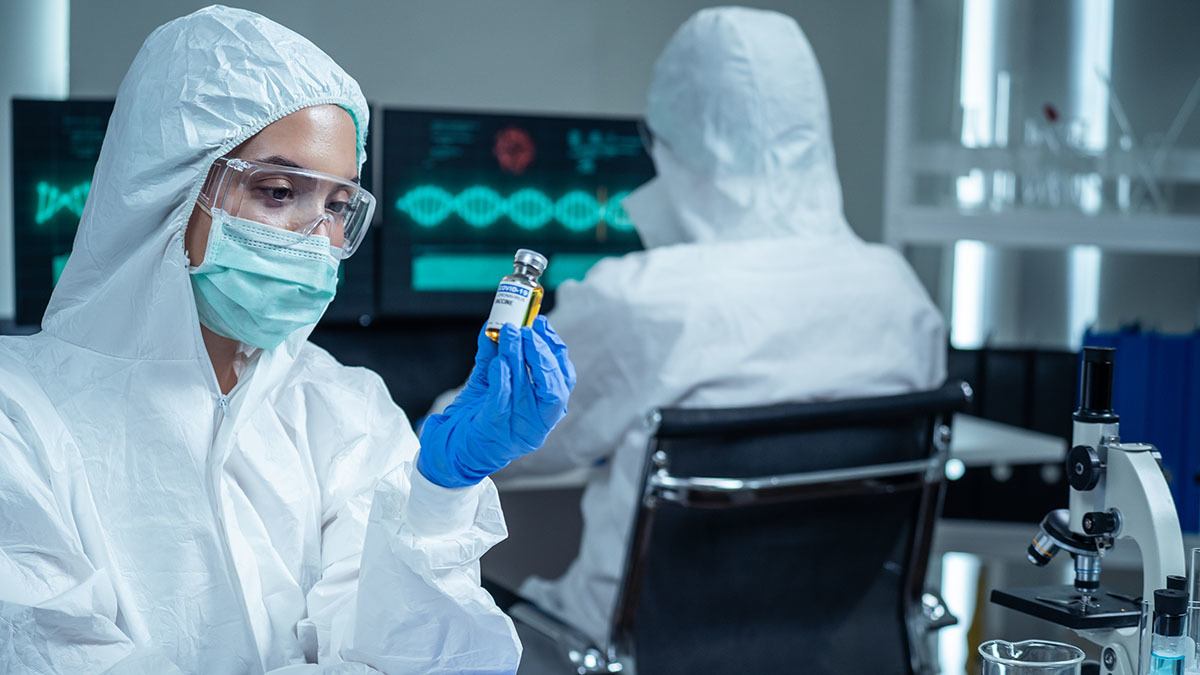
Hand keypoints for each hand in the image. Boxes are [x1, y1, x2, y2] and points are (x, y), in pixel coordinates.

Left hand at [418, 316, 575, 487]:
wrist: (452, 449)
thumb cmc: (476, 414)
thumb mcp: (490, 382)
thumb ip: (493, 356)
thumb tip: (492, 325)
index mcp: (544, 410)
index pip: (563, 378)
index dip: (555, 349)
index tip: (541, 324)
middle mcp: (538, 423)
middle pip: (554, 387)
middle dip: (541, 354)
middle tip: (526, 330)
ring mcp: (518, 430)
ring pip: (527, 390)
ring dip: (519, 357)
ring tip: (507, 334)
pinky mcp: (495, 430)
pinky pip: (502, 401)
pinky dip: (503, 378)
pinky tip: (498, 362)